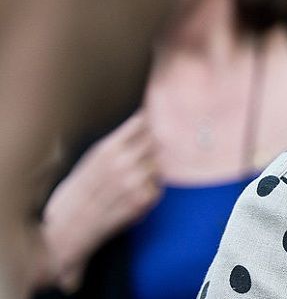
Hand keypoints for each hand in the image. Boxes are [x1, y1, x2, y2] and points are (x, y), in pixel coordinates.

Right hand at [36, 112, 161, 291]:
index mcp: (109, 148)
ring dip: (150, 170)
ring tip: (129, 181)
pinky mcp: (144, 199)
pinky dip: (148, 190)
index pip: (142, 122)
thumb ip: (121, 139)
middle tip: (137, 159)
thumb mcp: (95, 155)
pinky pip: (157, 186)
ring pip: (158, 164)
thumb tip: (147, 118)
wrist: (72, 223)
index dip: (147, 123)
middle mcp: (124, 162)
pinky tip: (130, 196)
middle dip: (150, 147)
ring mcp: (135, 181)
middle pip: (155, 140)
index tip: (148, 126)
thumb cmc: (85, 185)